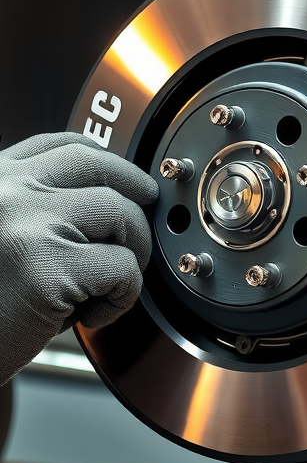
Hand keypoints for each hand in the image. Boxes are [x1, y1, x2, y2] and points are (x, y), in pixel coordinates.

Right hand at [0, 132, 157, 383]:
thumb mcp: (2, 233)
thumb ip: (37, 207)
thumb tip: (113, 196)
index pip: (66, 147)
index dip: (111, 166)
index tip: (130, 188)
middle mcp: (6, 189)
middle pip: (100, 169)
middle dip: (136, 200)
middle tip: (138, 237)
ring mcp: (26, 223)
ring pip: (120, 213)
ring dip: (132, 251)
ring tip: (108, 285)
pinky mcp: (46, 268)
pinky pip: (121, 269)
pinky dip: (123, 297)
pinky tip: (91, 315)